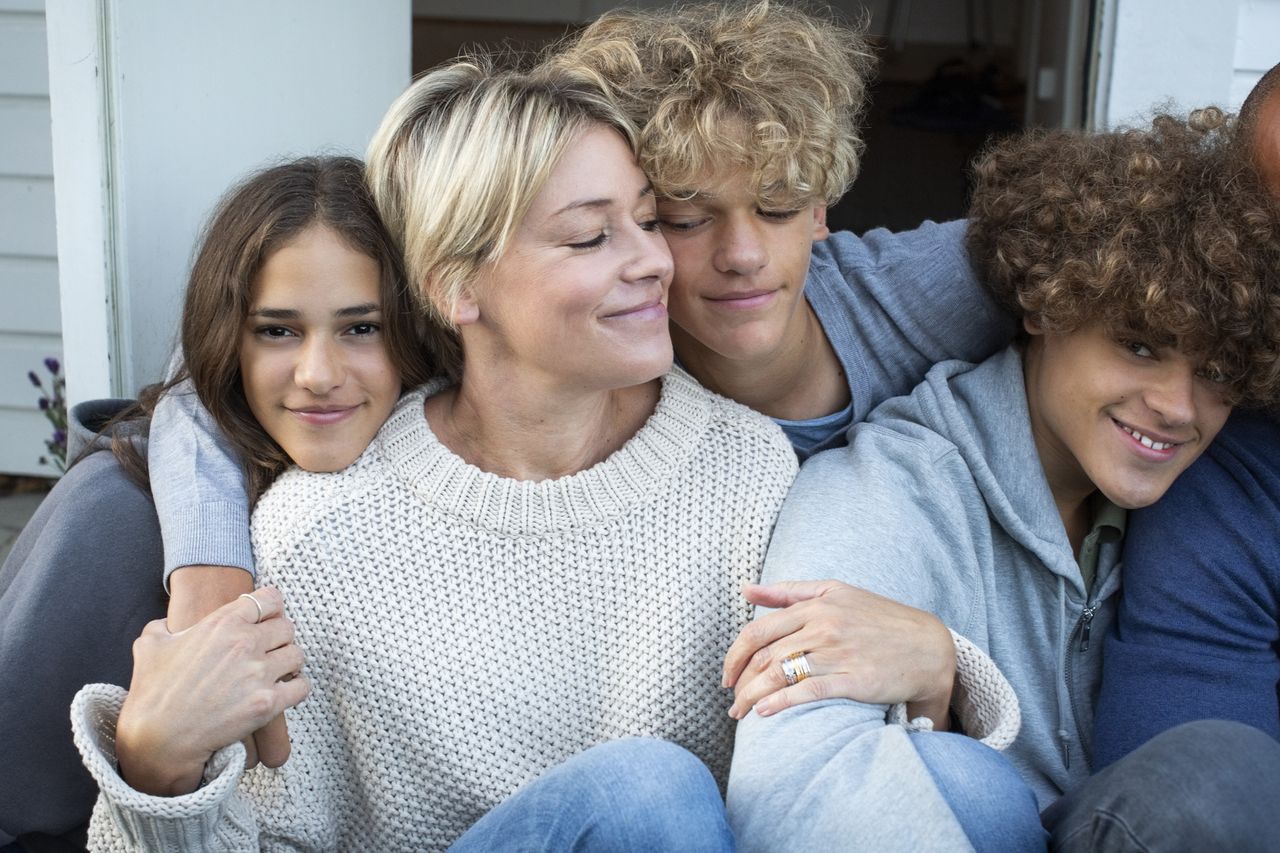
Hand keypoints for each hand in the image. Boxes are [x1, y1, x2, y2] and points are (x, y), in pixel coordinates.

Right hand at [117, 587, 309, 795]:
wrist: (158, 739)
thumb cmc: (152, 693)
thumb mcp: (150, 645)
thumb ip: (164, 626)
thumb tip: (169, 624)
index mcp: (223, 623)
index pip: (269, 599)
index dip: (270, 609)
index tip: (266, 620)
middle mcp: (245, 643)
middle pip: (287, 627)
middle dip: (279, 639)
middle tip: (269, 651)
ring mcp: (259, 673)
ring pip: (297, 655)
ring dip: (289, 663)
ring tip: (277, 672)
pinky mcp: (268, 702)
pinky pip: (301, 686)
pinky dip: (296, 688)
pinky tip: (283, 692)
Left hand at [723, 580, 954, 725]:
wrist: (929, 647)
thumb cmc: (879, 619)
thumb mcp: (835, 592)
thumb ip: (788, 592)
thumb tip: (746, 590)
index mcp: (815, 604)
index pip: (758, 630)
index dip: (734, 656)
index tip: (726, 675)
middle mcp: (823, 625)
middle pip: (764, 655)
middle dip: (740, 681)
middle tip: (732, 701)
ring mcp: (838, 652)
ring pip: (779, 674)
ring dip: (753, 697)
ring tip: (741, 713)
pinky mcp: (853, 679)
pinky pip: (807, 691)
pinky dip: (780, 703)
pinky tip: (765, 713)